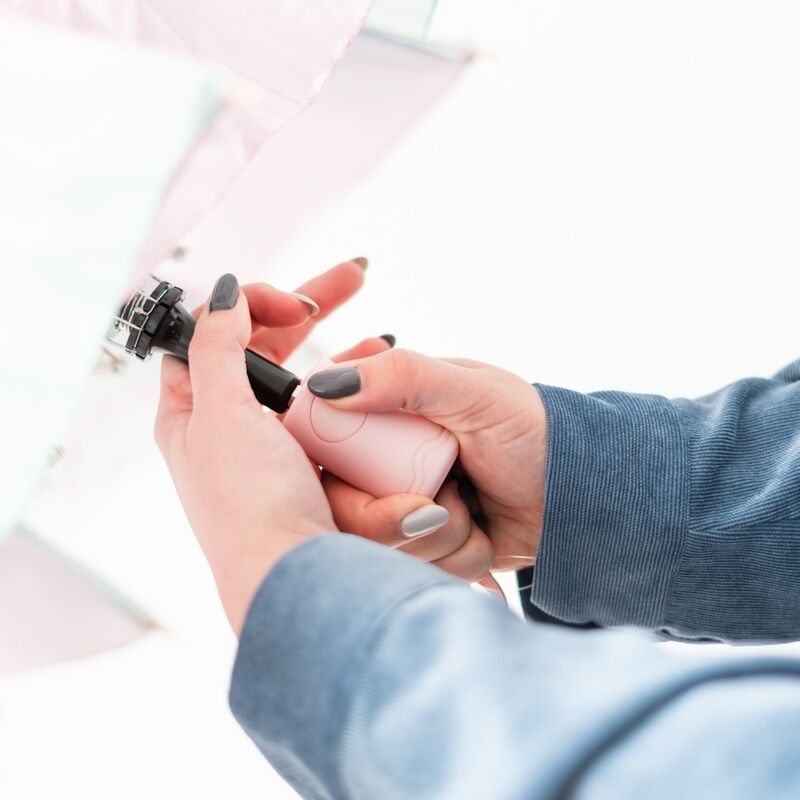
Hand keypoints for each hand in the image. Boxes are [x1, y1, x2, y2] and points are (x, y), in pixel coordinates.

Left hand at [155, 261, 389, 631]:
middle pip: (267, 347)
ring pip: (307, 378)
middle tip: (353, 277)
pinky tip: (382, 381)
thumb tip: (222, 294)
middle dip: (312, 306)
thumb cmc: (247, 505)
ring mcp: (273, 447)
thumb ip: (217, 348)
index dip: (252, 304)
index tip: (299, 304)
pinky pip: (333, 415)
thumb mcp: (221, 415)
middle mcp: (230, 426)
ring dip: (342, 351)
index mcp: (191, 411)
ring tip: (379, 337)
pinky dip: (356, 392)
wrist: (294, 575)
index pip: (212, 333)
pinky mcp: (312, 467)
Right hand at [309, 350, 546, 580]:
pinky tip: (482, 534)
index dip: (338, 471)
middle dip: (397, 519)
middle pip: (342, 506)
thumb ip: (402, 377)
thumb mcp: (472, 391)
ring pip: (379, 544)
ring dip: (438, 538)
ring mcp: (404, 504)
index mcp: (389, 413)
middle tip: (440, 509)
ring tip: (474, 509)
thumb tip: (326, 386)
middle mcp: (387, 461)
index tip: (388, 483)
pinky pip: (415, 568)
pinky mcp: (425, 545)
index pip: (324, 441)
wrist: (579, 496)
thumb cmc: (532, 431)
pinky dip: (457, 558)